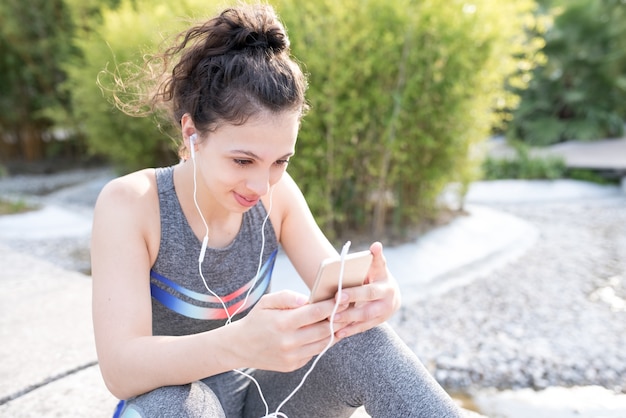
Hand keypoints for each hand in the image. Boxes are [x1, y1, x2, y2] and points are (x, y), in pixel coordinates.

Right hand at [231, 290, 345, 371]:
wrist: (240, 347)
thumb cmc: (257, 320)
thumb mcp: (267, 302)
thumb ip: (287, 297)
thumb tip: (308, 299)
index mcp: (283, 322)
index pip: (315, 313)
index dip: (332, 305)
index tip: (343, 299)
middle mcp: (289, 342)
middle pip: (323, 329)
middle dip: (338, 318)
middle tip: (348, 309)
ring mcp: (292, 356)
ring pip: (323, 344)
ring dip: (334, 332)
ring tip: (341, 321)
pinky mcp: (293, 366)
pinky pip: (314, 353)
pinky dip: (322, 343)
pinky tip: (326, 333)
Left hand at [331, 242, 400, 338]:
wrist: (391, 295)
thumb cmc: (379, 276)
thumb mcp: (379, 267)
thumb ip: (376, 258)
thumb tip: (376, 245)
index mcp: (386, 288)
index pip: (369, 291)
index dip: (355, 293)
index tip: (339, 294)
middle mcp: (387, 304)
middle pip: (366, 309)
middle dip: (348, 311)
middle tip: (331, 311)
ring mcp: (383, 316)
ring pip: (364, 321)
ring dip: (347, 322)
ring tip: (331, 320)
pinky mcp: (377, 324)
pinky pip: (362, 329)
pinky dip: (349, 331)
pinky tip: (337, 333)